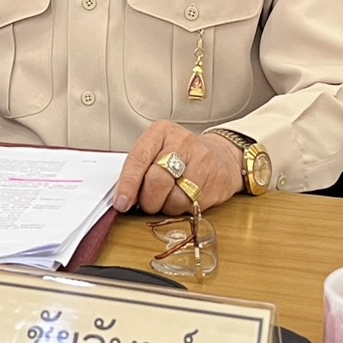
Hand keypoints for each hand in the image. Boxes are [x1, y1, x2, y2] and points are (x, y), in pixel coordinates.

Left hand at [113, 123, 244, 215]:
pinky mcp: (216, 180)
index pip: (139, 159)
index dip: (128, 184)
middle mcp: (182, 142)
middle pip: (156, 181)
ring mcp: (202, 160)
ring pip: (174, 198)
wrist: (221, 156)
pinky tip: (184, 198)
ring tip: (169, 197)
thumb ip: (139, 170)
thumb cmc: (180, 156)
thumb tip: (122, 198)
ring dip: (165, 207)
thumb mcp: (156, 151)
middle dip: (148, 200)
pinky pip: (191, 206)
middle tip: (148, 203)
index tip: (121, 203)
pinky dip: (182, 210)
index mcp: (161, 132)